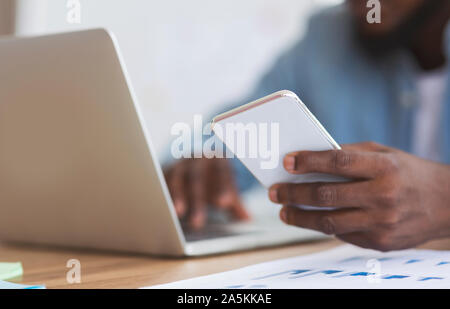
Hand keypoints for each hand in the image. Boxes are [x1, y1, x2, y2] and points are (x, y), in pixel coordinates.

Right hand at [164, 157, 248, 229]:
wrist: (195, 160)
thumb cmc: (213, 177)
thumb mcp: (227, 186)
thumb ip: (235, 203)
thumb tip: (247, 219)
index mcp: (217, 160)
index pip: (223, 173)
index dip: (224, 187)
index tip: (225, 203)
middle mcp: (197, 160)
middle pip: (197, 179)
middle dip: (197, 201)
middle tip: (198, 222)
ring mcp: (179, 165)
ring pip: (177, 180)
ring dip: (176, 197)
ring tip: (177, 213)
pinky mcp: (165, 173)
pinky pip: (162, 183)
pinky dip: (162, 195)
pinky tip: (162, 209)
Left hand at [268, 142, 449, 250]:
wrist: (446, 203)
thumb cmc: (408, 172)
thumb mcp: (383, 154)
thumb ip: (349, 155)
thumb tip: (309, 159)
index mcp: (385, 167)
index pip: (339, 162)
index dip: (309, 161)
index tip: (287, 161)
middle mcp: (384, 196)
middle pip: (327, 195)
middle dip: (294, 193)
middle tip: (274, 191)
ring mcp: (382, 223)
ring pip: (329, 222)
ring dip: (300, 217)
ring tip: (283, 211)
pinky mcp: (380, 242)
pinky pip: (342, 235)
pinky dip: (322, 226)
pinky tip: (309, 219)